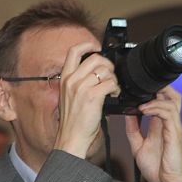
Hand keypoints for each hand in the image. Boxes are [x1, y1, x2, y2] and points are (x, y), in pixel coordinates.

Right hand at [54, 43, 119, 158]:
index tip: (97, 47)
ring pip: (105, 70)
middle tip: (110, 75)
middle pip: (95, 58)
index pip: (74, 51)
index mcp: (65, 78)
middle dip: (107, 64)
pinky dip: (116, 88)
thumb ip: (78, 82)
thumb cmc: (72, 121)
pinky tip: (113, 95)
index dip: (88, 44)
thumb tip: (95, 72)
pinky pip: (110, 83)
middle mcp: (72, 80)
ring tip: (112, 88)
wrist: (71, 137)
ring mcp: (81, 87)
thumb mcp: (69, 96)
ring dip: (113, 78)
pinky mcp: (93, 96)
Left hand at [125, 86, 181, 181]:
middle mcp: (171, 124)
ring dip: (155, 99)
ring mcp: (175, 128)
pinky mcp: (175, 135)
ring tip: (140, 104)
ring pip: (172, 102)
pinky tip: (144, 110)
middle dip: (162, 88)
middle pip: (174, 97)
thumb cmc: (156, 168)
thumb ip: (133, 130)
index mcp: (163, 125)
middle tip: (143, 88)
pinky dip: (157, 109)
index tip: (136, 92)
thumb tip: (127, 115)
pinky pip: (169, 115)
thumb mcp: (138, 145)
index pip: (164, 101)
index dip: (154, 93)